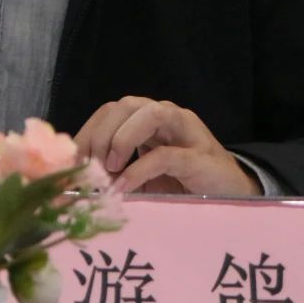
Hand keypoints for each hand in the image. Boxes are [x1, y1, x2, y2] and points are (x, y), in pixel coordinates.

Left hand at [74, 96, 261, 195]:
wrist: (232, 197)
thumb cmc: (183, 186)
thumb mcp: (141, 178)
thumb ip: (115, 172)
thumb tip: (78, 180)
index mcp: (147, 120)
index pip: (110, 111)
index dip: (87, 132)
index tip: (71, 160)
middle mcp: (167, 117)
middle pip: (126, 105)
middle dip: (101, 133)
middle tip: (91, 166)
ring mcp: (187, 133)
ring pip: (151, 113)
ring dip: (122, 138)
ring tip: (110, 168)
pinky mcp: (201, 157)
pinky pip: (167, 154)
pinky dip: (140, 169)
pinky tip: (125, 185)